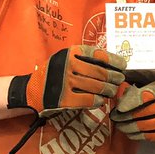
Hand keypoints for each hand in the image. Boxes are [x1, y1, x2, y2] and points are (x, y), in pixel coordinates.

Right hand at [7, 45, 125, 114]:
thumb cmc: (53, 74)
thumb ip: (83, 59)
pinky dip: (98, 101)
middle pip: (101, 72)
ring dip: (109, 90)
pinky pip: (89, 100)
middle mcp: (68, 65)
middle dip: (114, 77)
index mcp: (70, 52)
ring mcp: (66, 83)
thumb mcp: (65, 59)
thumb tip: (112, 64)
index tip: (123, 65)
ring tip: (112, 91)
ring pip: (97, 87)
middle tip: (119, 80)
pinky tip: (100, 100)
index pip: (98, 54)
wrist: (31, 91)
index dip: (114, 60)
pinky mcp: (64, 99)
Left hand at [111, 76, 154, 140]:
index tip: (119, 107)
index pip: (147, 96)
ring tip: (120, 126)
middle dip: (127, 117)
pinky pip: (154, 136)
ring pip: (148, 126)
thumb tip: (118, 76)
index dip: (131, 102)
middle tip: (115, 117)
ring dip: (131, 128)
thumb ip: (137, 75)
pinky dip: (140, 136)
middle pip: (146, 112)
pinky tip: (130, 133)